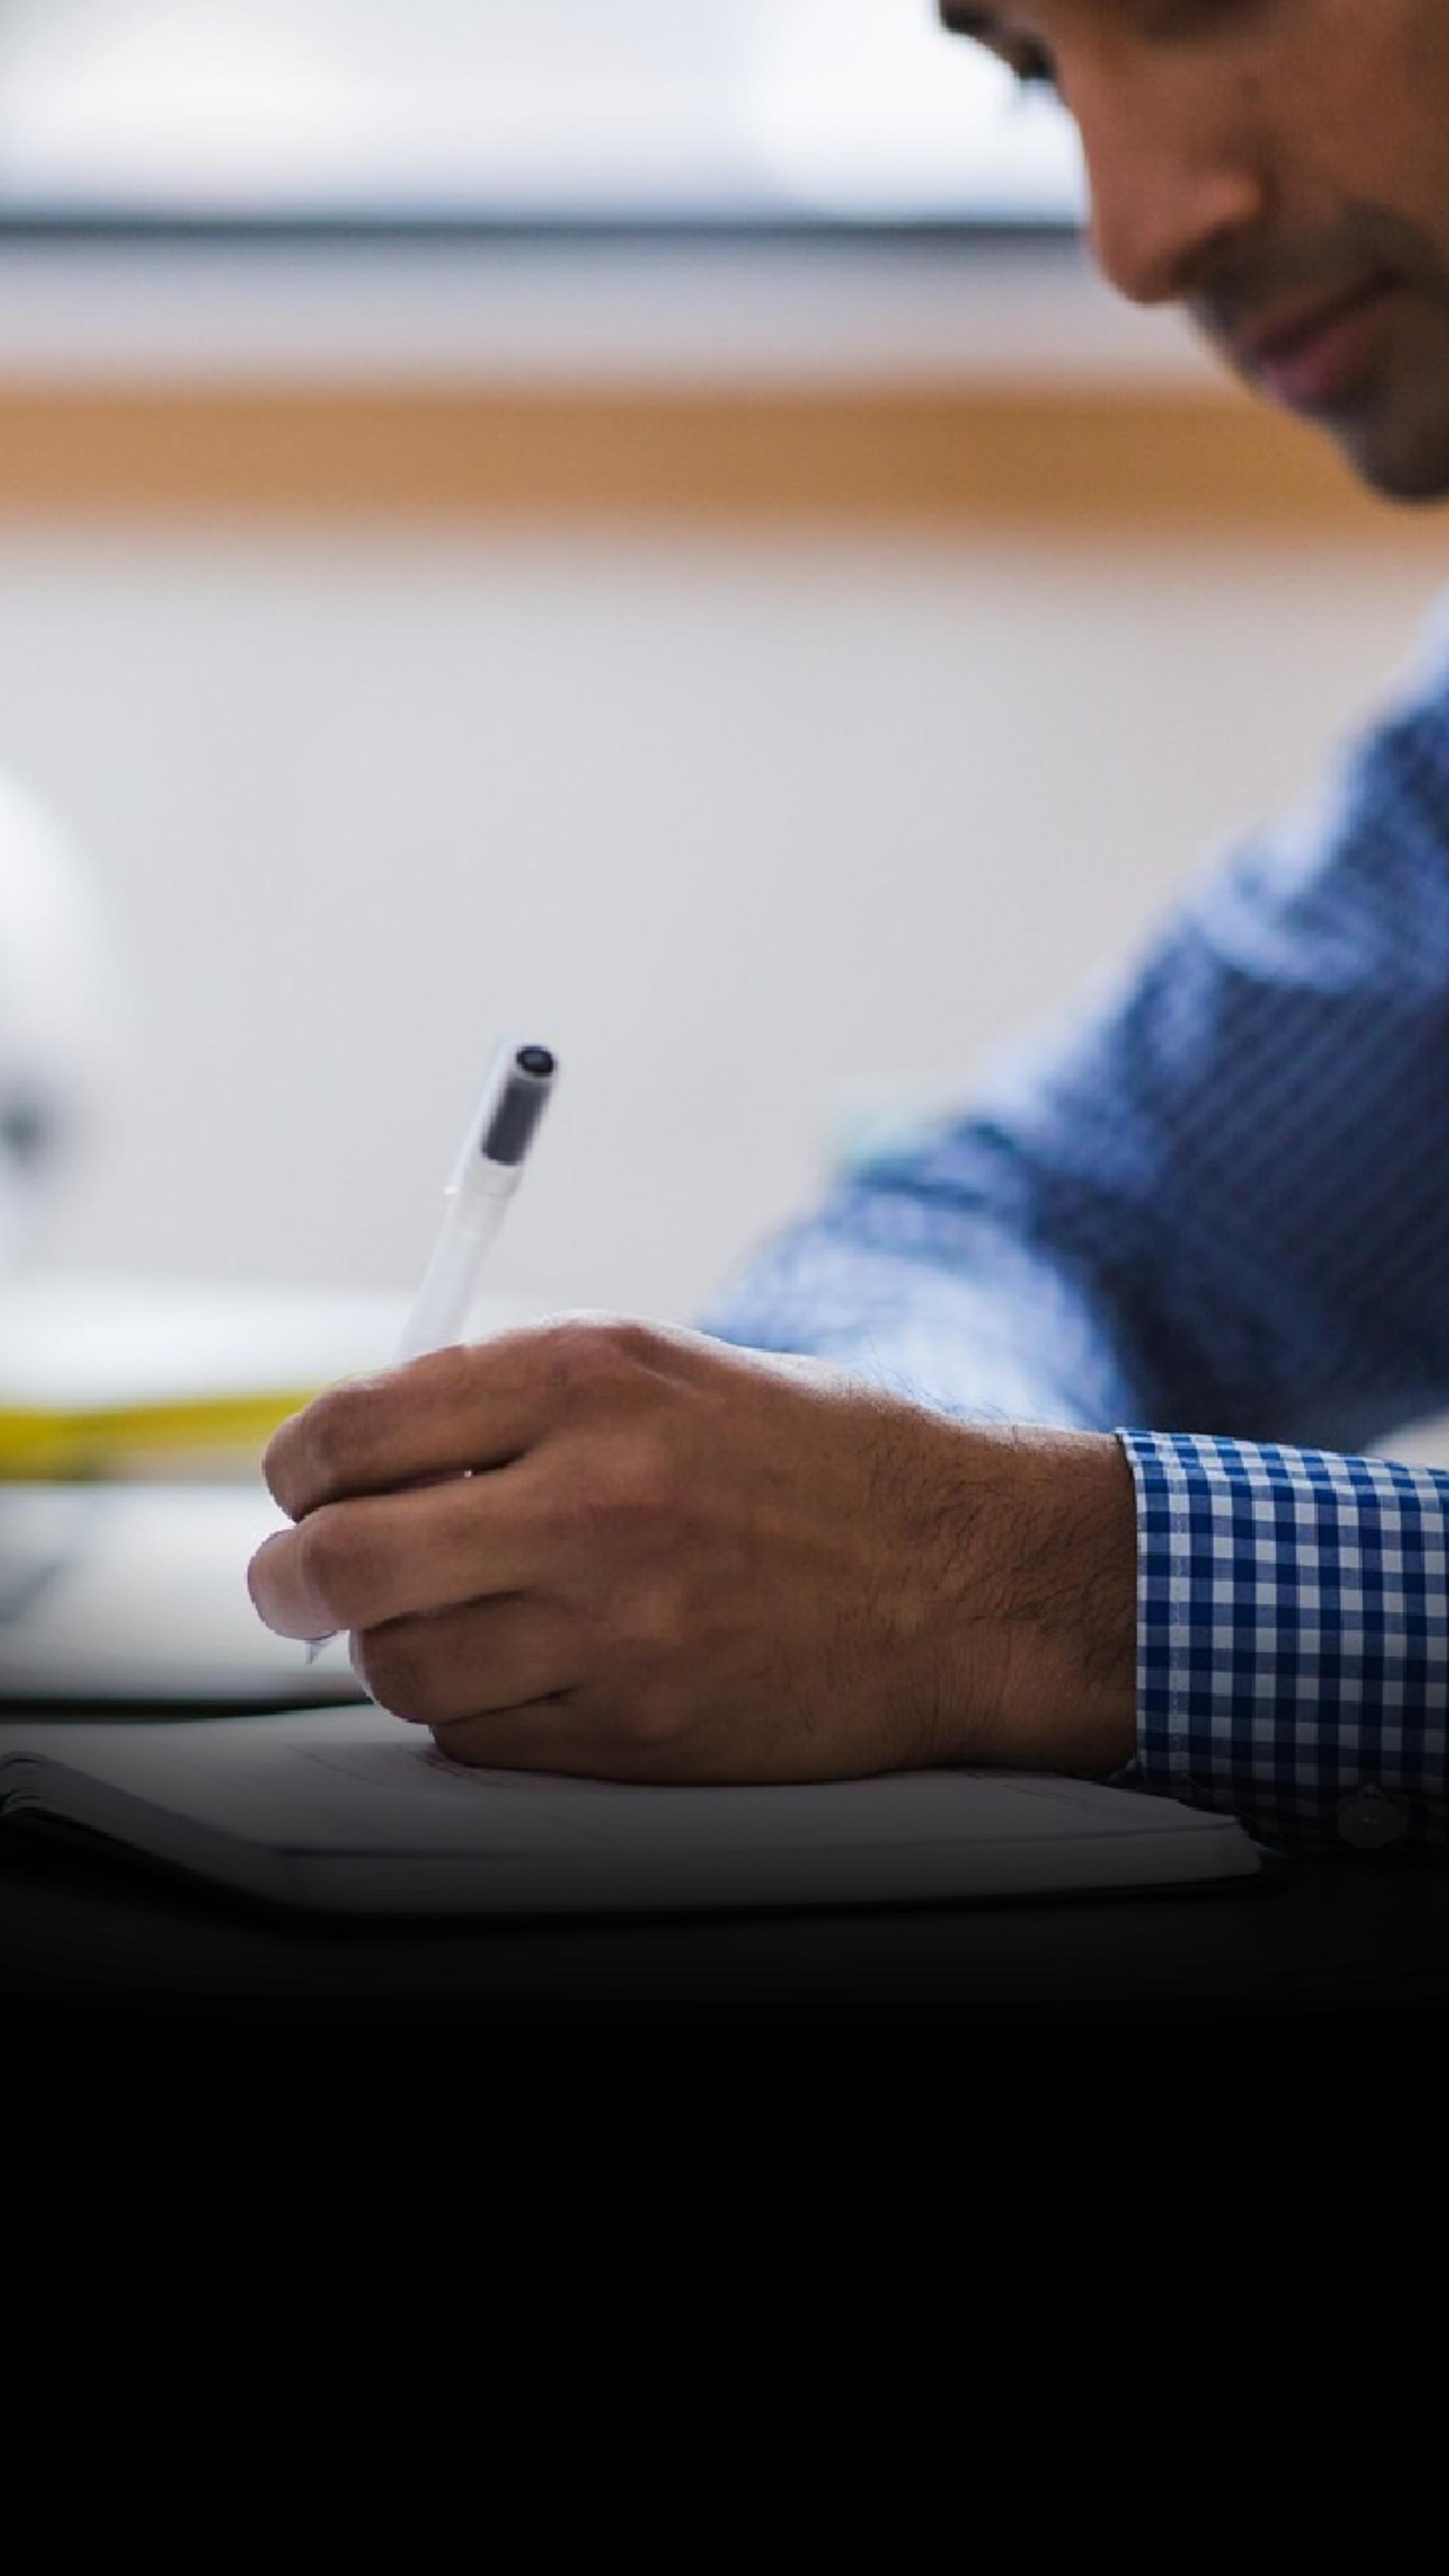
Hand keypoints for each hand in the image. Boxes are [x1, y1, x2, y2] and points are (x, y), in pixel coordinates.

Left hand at [248, 1317, 1136, 1781]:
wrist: (968, 1576)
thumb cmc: (815, 1461)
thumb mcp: (667, 1371)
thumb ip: (512, 1401)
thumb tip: (358, 1459)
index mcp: (589, 1376)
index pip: (351, 1431)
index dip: (298, 1470)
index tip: (305, 1489)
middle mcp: (592, 1495)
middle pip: (339, 1561)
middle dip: (290, 1580)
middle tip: (298, 1585)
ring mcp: (617, 1624)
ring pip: (398, 1667)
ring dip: (391, 1651)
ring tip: (441, 1625)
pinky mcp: (641, 1731)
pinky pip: (478, 1738)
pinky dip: (473, 1710)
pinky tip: (526, 1671)